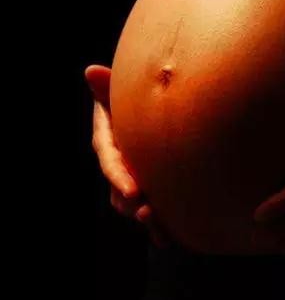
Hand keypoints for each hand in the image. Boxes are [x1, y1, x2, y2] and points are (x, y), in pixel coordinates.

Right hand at [86, 65, 167, 246]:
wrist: (153, 116)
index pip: (110, 160)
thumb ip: (107, 87)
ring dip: (144, 218)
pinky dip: (157, 228)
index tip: (133, 189)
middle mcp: (116, 164)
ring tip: (159, 225)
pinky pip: (148, 213)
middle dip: (131, 203)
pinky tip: (167, 240)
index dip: (119, 176)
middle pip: (118, 189)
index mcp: (108, 142)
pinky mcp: (147, 190)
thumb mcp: (119, 93)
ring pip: (131, 205)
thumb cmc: (132, 100)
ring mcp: (130, 179)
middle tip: (147, 211)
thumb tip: (91, 71)